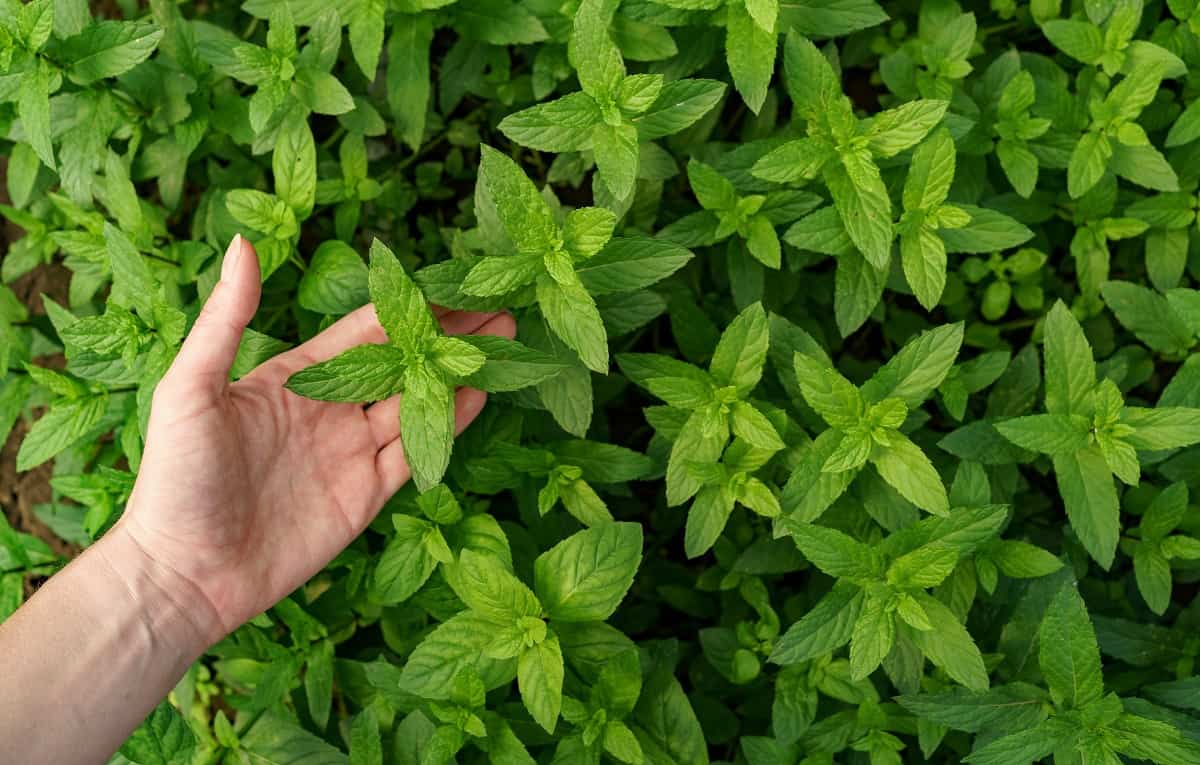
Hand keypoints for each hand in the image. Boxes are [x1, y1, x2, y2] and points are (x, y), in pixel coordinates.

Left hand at [115, 235, 513, 645]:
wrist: (183, 575)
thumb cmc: (175, 478)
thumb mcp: (190, 390)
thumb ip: (226, 320)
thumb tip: (243, 243)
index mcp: (293, 378)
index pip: (364, 331)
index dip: (408, 305)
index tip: (452, 280)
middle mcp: (329, 410)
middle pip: (401, 363)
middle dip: (447, 336)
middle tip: (498, 307)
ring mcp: (350, 453)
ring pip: (416, 404)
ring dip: (457, 374)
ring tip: (503, 344)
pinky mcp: (365, 495)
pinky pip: (416, 453)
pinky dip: (448, 425)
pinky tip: (478, 396)